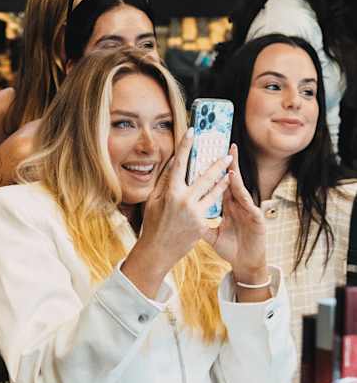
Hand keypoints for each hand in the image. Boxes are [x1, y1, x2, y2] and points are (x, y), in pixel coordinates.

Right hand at [124, 129, 230, 297]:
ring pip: (214, 192)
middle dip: (218, 164)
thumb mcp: (153, 201)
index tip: (192, 131)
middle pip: (205, 176)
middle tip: (227, 155)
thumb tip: (174, 162)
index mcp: (170, 192)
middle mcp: (184, 201)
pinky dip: (216, 199)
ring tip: (230, 172)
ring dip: (223, 180)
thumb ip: (164, 180)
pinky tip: (224, 192)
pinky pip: (211, 207)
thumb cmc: (153, 224)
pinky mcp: (202, 224)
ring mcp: (195, 213)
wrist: (157, 251)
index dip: (186, 145)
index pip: (179, 163)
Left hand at [205, 144, 267, 277]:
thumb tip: (182, 215)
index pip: (217, 185)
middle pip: (229, 180)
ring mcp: (247, 209)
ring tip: (229, 158)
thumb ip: (199, 223)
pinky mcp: (256, 217)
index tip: (202, 158)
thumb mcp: (211, 235)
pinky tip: (236, 181)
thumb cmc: (231, 248)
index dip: (210, 172)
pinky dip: (242, 191)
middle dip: (224, 164)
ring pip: (238, 188)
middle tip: (220, 146)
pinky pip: (248, 202)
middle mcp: (237, 204)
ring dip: (234, 172)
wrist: (246, 263)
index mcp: (227, 206)